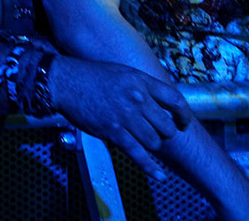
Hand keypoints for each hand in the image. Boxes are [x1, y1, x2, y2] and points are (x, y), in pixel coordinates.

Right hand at [48, 56, 191, 180]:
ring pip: (154, 142)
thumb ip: (143, 86)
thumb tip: (162, 102)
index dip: (183, 116)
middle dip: (165, 133)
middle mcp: (137, 99)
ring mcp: (125, 117)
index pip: (175, 101)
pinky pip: (138, 154)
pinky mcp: (113, 132)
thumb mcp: (123, 72)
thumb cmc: (92, 75)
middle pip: (167, 127)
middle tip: (157, 132)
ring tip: (143, 139)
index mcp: (141, 81)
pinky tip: (159, 176)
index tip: (182, 123)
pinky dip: (150, 168)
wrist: (65, 82)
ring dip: (152, 144)